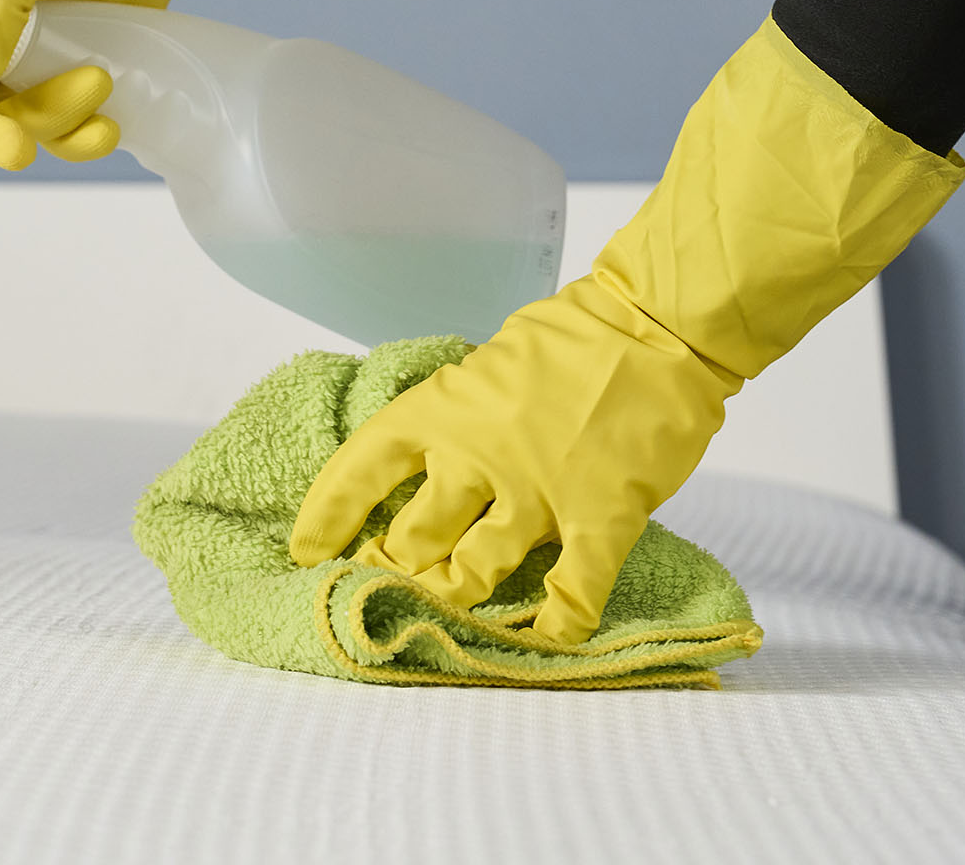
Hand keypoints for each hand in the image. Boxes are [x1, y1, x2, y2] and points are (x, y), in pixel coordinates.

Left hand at [288, 275, 740, 644]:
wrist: (657, 326)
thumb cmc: (572, 336)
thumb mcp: (487, 364)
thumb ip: (457, 413)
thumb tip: (430, 450)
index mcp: (442, 412)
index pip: (361, 469)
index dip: (327, 516)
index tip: (307, 550)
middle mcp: (477, 459)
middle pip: (413, 538)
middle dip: (394, 565)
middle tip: (389, 580)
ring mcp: (538, 495)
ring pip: (472, 573)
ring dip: (453, 595)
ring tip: (445, 605)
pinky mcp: (600, 519)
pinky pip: (574, 593)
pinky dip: (559, 624)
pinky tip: (546, 638)